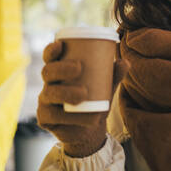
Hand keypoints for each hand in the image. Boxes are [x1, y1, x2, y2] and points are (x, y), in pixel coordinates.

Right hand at [37, 40, 128, 156]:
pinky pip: (51, 116)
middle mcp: (49, 83)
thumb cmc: (96, 98)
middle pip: (47, 71)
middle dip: (61, 67)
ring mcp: (45, 101)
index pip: (50, 57)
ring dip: (65, 92)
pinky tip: (80, 116)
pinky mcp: (45, 119)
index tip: (60, 44)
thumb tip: (125, 62)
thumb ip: (114, 74)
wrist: (91, 127)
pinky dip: (68, 116)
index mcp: (59, 70)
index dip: (51, 49)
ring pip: (49, 93)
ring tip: (83, 94)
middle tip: (79, 67)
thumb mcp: (106, 85)